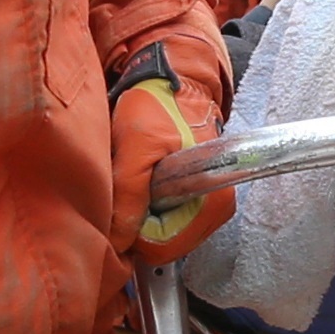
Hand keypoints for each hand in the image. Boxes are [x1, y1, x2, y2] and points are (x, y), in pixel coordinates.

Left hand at [119, 75, 236, 264]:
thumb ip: (128, 195)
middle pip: (164, 246)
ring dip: (142, 215)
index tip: (123, 202)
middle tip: (129, 187)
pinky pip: (167, 224)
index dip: (134, 232)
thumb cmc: (157, 108)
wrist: (173, 85)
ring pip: (163, 237)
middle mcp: (216, 211)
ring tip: (138, 181)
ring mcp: (208, 209)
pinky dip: (150, 209)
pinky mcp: (199, 202)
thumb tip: (118, 242)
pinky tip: (146, 184)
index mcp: (211, 202)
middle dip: (138, 224)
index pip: (163, 248)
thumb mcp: (135, 146)